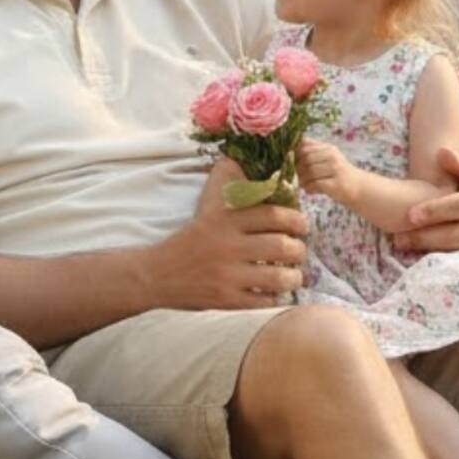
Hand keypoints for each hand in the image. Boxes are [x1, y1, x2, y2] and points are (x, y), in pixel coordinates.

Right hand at [143, 157, 308, 309]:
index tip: (302, 226)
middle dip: (299, 250)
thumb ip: (225, 182)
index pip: (274, 214)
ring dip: (293, 276)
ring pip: (278, 276)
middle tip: (299, 252)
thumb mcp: (205, 207)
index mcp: (226, 219)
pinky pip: (264, 301)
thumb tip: (239, 157)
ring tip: (294, 275)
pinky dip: (276, 298)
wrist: (157, 274)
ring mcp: (227, 275)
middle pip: (281, 246)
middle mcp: (228, 245)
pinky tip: (276, 294)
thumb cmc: (189, 239)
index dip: (297, 220)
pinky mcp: (226, 300)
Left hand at [295, 134, 354, 200]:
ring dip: (303, 180)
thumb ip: (312, 154)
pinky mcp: (336, 184)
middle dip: (298, 169)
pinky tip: (310, 190)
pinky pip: (316, 184)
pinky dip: (309, 188)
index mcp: (328, 148)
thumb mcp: (327, 159)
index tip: (293, 164)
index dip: (295, 155)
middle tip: (297, 177)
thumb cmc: (337, 174)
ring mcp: (335, 169)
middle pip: (306, 159)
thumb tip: (290, 153)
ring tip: (304, 185)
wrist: (358, 187)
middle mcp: (332, 156)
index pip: (305, 146)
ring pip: (310, 172)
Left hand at [392, 143, 458, 253]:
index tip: (411, 214)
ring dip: (428, 251)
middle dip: (426, 237)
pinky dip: (439, 261)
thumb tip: (443, 154)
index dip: (435, 211)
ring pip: (457, 253)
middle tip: (398, 238)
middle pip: (456, 235)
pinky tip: (418, 257)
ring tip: (403, 246)